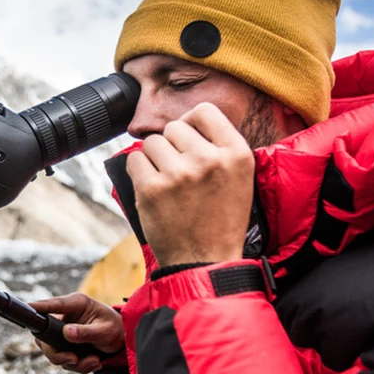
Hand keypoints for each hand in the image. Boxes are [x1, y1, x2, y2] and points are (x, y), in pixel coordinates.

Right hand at [31, 292, 123, 373]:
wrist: (122, 340)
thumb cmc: (115, 328)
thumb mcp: (105, 331)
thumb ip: (86, 332)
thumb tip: (67, 333)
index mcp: (76, 304)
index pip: (54, 304)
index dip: (40, 307)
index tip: (28, 309)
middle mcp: (66, 316)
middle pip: (45, 335)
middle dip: (56, 352)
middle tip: (73, 359)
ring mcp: (64, 331)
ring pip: (52, 351)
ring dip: (72, 362)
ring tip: (94, 361)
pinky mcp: (66, 345)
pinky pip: (64, 360)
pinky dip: (78, 366)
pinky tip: (94, 362)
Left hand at [126, 103, 254, 267]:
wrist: (205, 262)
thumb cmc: (220, 221)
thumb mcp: (239, 178)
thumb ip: (219, 146)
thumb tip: (187, 122)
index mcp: (236, 153)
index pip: (204, 111)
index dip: (192, 123)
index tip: (189, 142)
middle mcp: (209, 159)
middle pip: (174, 127)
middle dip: (172, 146)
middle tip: (181, 174)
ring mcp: (179, 174)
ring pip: (152, 143)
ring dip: (154, 159)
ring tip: (169, 184)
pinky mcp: (152, 189)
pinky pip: (134, 160)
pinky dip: (139, 173)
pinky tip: (154, 190)